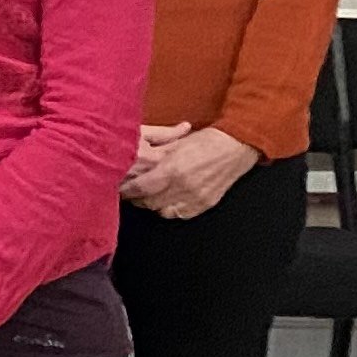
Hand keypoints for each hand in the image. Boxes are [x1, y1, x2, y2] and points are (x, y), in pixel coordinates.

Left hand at [122, 125, 257, 220]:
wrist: (236, 146)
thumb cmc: (205, 141)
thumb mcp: (174, 144)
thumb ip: (153, 156)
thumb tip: (132, 161)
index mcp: (172, 169)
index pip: (140, 188)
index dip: (126, 190)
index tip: (119, 187)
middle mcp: (184, 186)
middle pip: (148, 202)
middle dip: (136, 198)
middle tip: (130, 191)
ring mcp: (195, 198)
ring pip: (162, 211)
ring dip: (152, 204)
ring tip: (148, 195)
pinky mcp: (205, 204)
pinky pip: (179, 214)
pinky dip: (170, 209)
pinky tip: (167, 200)